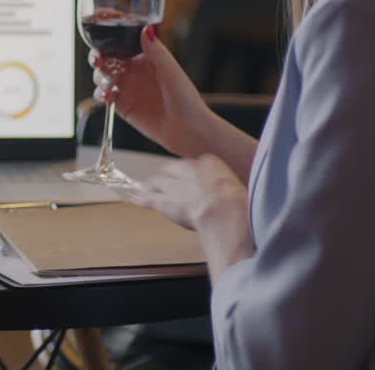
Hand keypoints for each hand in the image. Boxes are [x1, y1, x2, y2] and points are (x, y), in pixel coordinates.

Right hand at [91, 25, 211, 156]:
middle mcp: (134, 72)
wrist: (187, 130)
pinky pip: (104, 96)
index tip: (101, 42)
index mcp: (146, 59)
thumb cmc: (186, 100)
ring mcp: (127, 89)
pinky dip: (100, 94)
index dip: (109, 41)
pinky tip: (106, 95)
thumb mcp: (171, 71)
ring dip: (99, 76)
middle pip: (107, 59)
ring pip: (102, 76)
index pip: (122, 45)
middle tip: (97, 60)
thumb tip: (146, 28)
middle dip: (98, 57)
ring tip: (108, 83)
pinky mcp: (122, 106)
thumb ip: (155, 51)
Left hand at [129, 155, 253, 278]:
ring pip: (157, 183)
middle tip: (161, 183)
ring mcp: (174, 185)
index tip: (188, 180)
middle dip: (166, 177)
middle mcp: (188, 170)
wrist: (223, 210)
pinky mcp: (163, 201)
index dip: (188, 174)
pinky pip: (148, 198)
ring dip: (152, 187)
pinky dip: (139, 198)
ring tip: (145, 189)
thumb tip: (239, 200)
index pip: (193, 165)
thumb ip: (232, 190)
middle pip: (171, 171)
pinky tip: (134, 198)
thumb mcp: (241, 189)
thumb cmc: (239, 203)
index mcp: (209, 164)